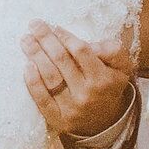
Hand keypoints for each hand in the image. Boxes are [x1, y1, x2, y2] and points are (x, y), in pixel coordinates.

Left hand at [24, 21, 135, 141]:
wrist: (107, 123)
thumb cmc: (109, 86)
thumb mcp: (122, 67)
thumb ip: (113, 51)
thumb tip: (91, 45)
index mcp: (103, 78)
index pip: (81, 51)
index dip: (65, 37)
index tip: (54, 26)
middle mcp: (87, 93)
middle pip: (62, 61)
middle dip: (46, 40)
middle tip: (34, 25)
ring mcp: (71, 108)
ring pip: (50, 78)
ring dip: (36, 56)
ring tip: (26, 40)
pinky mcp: (58, 120)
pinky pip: (42, 100)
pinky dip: (33, 83)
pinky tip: (27, 66)